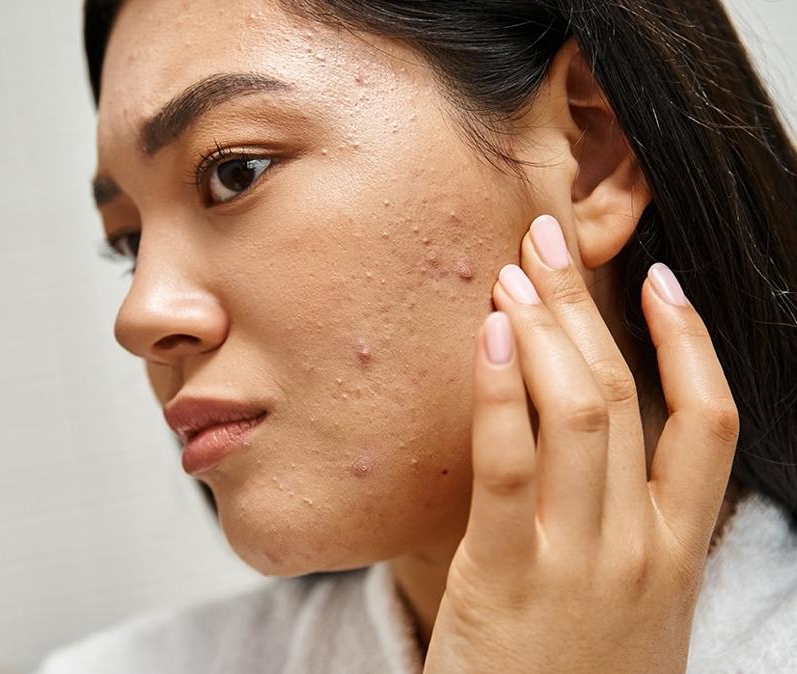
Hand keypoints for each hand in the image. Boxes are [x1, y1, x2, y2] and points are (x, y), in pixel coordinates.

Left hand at [422, 215, 738, 672]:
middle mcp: (640, 548)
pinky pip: (509, 464)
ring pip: (580, 414)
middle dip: (587, 306)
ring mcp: (580, 561)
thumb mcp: (630, 607)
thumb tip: (598, 450)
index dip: (689, 342)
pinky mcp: (509, 576)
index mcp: (678, 551)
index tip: (656, 279)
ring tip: (510, 273)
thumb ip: (627, 531)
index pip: (708, 424)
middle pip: (628, 396)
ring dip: (544, 330)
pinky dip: (500, 392)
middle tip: (547, 240)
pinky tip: (486, 338)